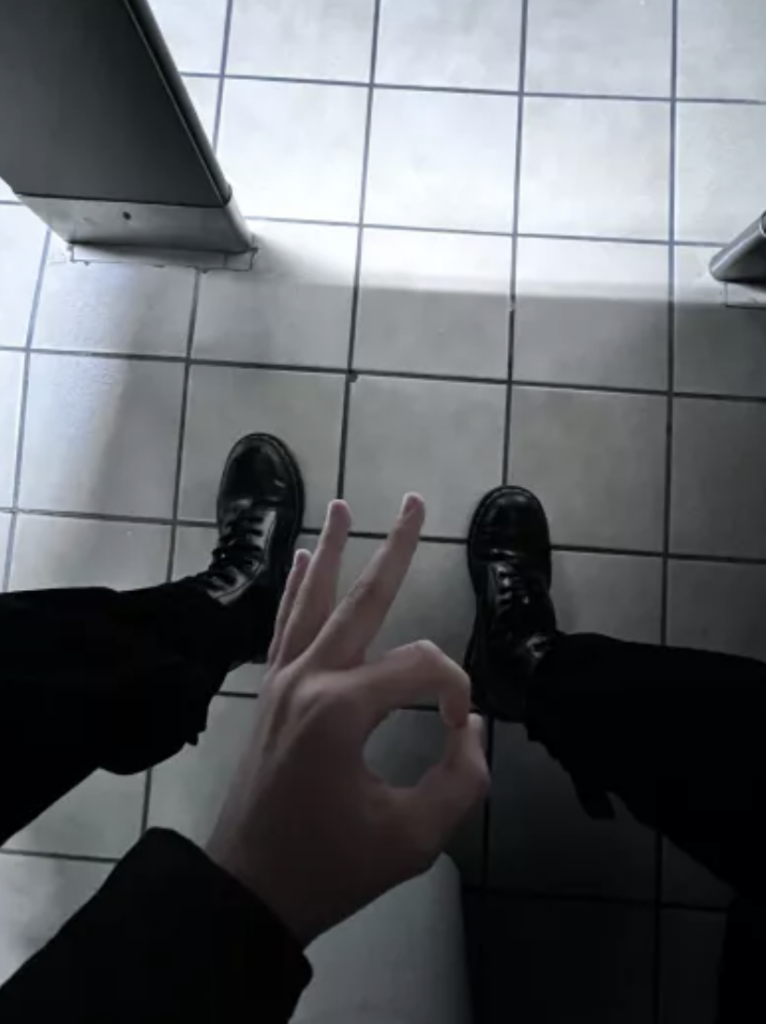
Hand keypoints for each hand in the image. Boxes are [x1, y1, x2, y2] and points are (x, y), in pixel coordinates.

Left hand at [206, 494, 488, 946]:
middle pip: (363, 599)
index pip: (422, 666)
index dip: (456, 690)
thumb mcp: (415, 836)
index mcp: (343, 709)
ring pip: (313, 600)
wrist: (249, 889)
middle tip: (415, 500)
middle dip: (395, 547)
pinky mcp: (269, 692)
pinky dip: (297, 589)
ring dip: (333, 551)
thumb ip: (462, 777)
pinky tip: (305, 560)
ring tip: (341, 504)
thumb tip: (469, 724)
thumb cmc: (333, 866)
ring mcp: (282, 681)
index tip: (460, 731)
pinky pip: (284, 625)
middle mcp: (308, 678)